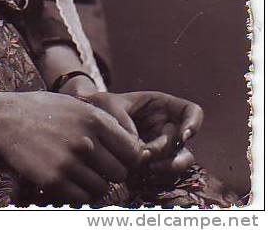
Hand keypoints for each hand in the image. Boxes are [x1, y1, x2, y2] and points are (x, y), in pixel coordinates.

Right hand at [0, 90, 145, 203]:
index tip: (118, 159)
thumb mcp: (76, 105)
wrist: (6, 121)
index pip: (132, 151)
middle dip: (111, 173)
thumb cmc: (42, 111)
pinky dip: (79, 193)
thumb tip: (132, 143)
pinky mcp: (55, 180)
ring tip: (80, 173)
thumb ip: (103, 122)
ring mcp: (70, 162)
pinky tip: (69, 181)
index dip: (128, 158)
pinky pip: (82, 197)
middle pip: (120, 173)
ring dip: (94, 184)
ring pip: (102, 188)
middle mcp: (86, 141)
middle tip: (97, 167)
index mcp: (95, 119)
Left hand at [78, 90, 202, 178]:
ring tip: (145, 168)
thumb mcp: (108, 105)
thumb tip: (138, 145)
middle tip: (145, 154)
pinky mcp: (155, 164)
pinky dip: (157, 176)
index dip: (193, 123)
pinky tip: (140, 175)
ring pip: (180, 161)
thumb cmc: (100, 107)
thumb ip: (123, 121)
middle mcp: (167, 127)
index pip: (191, 112)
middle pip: (183, 142)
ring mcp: (163, 147)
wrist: (87, 125)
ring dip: (167, 167)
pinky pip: (166, 174)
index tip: (184, 136)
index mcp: (161, 106)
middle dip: (166, 150)